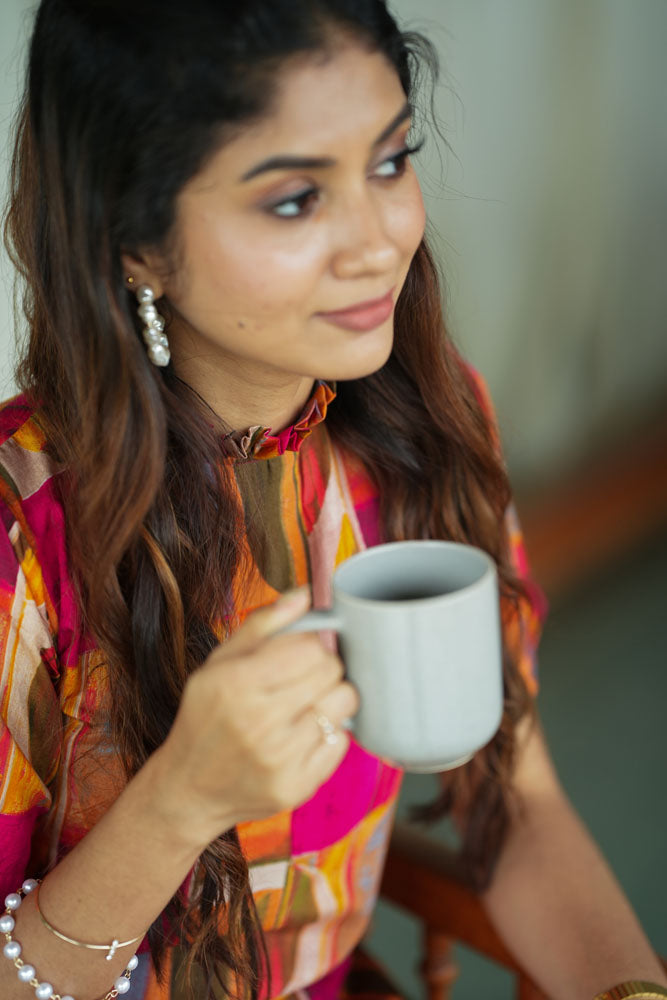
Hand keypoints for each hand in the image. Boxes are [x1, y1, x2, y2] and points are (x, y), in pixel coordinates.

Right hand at [149, 588, 357, 847]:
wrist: (190, 789)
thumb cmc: (206, 718)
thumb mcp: (218, 664)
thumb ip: (263, 624)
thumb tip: (305, 594)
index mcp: (235, 683)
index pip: (309, 646)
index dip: (310, 645)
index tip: (300, 654)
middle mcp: (257, 721)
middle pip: (331, 671)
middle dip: (323, 669)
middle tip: (302, 681)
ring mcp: (280, 758)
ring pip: (344, 704)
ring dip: (330, 700)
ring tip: (305, 706)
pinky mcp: (298, 786)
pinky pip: (341, 742)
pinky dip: (329, 734)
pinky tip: (303, 736)